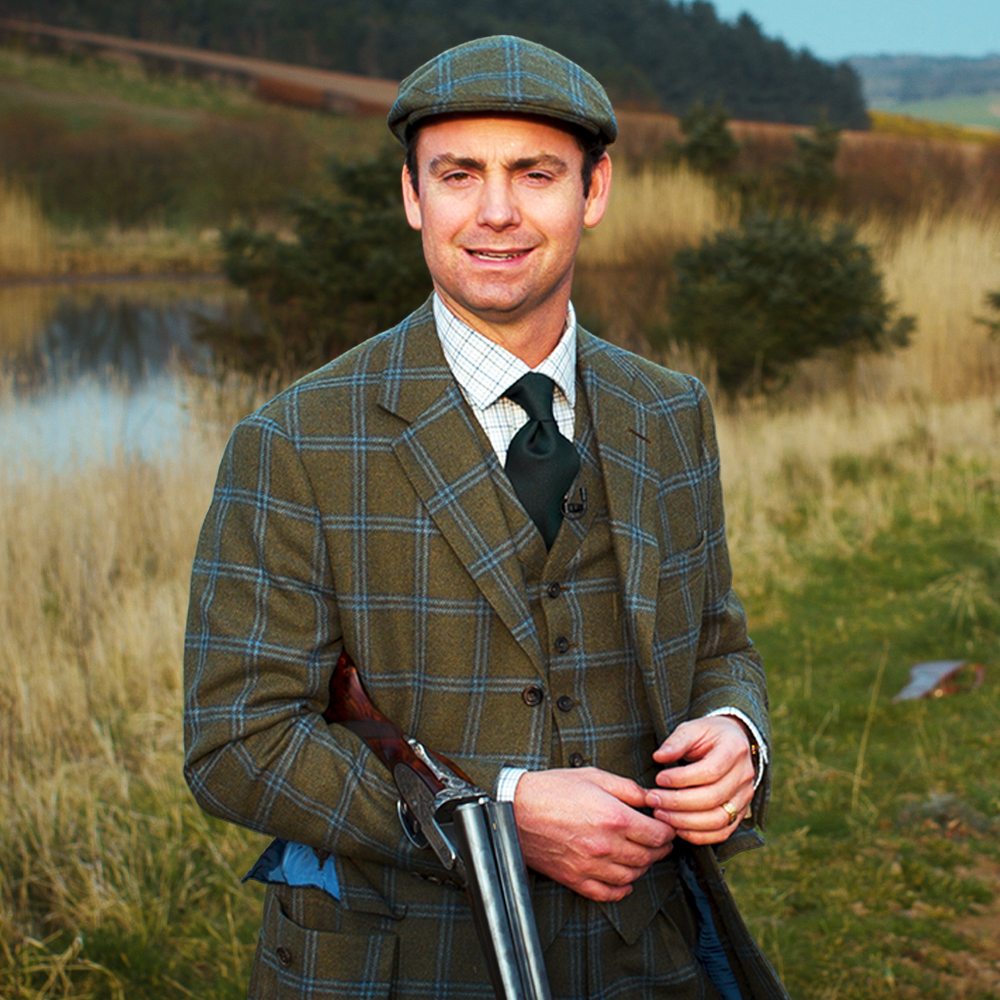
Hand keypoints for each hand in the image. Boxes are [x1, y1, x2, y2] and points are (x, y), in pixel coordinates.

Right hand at [513, 767, 675, 901]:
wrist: (516, 810)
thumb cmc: (551, 789)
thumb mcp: (593, 776)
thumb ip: (627, 788)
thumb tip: (650, 797)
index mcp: (613, 817)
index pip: (657, 835)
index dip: (668, 831)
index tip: (666, 826)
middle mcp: (605, 845)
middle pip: (648, 857)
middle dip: (659, 849)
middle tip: (659, 841)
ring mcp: (590, 865)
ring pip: (631, 876)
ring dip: (642, 867)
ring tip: (641, 855)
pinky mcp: (576, 878)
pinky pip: (608, 893)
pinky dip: (621, 889)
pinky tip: (623, 878)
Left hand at [644, 716, 754, 844]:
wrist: (733, 742)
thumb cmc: (708, 735)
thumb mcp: (693, 728)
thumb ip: (677, 741)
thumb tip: (659, 757)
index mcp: (734, 750)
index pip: (710, 771)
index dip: (682, 779)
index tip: (659, 778)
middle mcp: (744, 776)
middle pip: (712, 798)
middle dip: (677, 802)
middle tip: (653, 800)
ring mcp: (745, 797)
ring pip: (718, 820)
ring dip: (685, 822)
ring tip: (661, 814)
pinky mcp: (740, 813)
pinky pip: (722, 832)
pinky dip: (699, 836)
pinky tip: (677, 829)